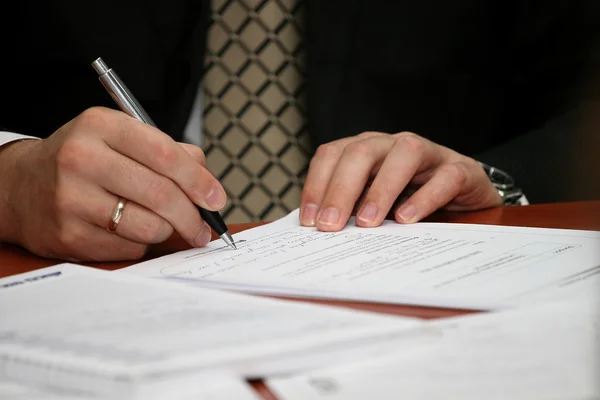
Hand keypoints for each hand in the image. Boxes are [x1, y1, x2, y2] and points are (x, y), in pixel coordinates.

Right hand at [0, 107, 225, 260]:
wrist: (19, 187)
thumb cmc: (82, 161)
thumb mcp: (117, 138)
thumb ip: (166, 151)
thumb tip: (207, 182)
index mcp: (100, 126)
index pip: (165, 153)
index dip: (198, 180)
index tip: (217, 198)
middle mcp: (82, 159)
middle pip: (161, 194)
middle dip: (193, 216)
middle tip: (205, 228)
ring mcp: (72, 199)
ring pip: (150, 226)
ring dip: (168, 230)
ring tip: (163, 224)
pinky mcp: (69, 235)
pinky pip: (130, 247)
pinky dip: (141, 243)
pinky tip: (129, 230)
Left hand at [300, 131, 501, 230]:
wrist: (464, 196)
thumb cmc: (409, 198)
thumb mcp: (373, 202)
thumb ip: (349, 209)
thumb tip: (317, 231)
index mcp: (366, 148)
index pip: (332, 155)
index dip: (316, 185)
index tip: (310, 221)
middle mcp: (392, 144)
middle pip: (360, 153)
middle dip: (340, 189)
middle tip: (330, 225)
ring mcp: (428, 152)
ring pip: (403, 155)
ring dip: (380, 189)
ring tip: (366, 223)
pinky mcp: (459, 169)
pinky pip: (443, 177)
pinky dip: (423, 198)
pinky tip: (406, 220)